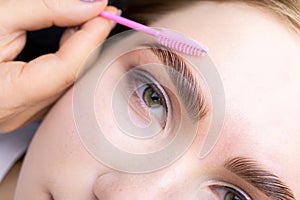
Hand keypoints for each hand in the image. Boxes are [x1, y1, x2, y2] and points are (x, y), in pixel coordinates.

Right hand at [0, 0, 117, 132]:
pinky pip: (57, 85)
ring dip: (81, 50)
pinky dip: (68, 61)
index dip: (92, 39)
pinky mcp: (23, 106)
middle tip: (101, 15)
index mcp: (8, 96)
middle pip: (73, 77)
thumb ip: (46, 10)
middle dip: (91, 43)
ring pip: (68, 83)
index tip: (107, 14)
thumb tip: (89, 5)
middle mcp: (19, 113)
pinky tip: (69, 41)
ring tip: (86, 23)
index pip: (68, 68)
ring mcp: (22, 113)